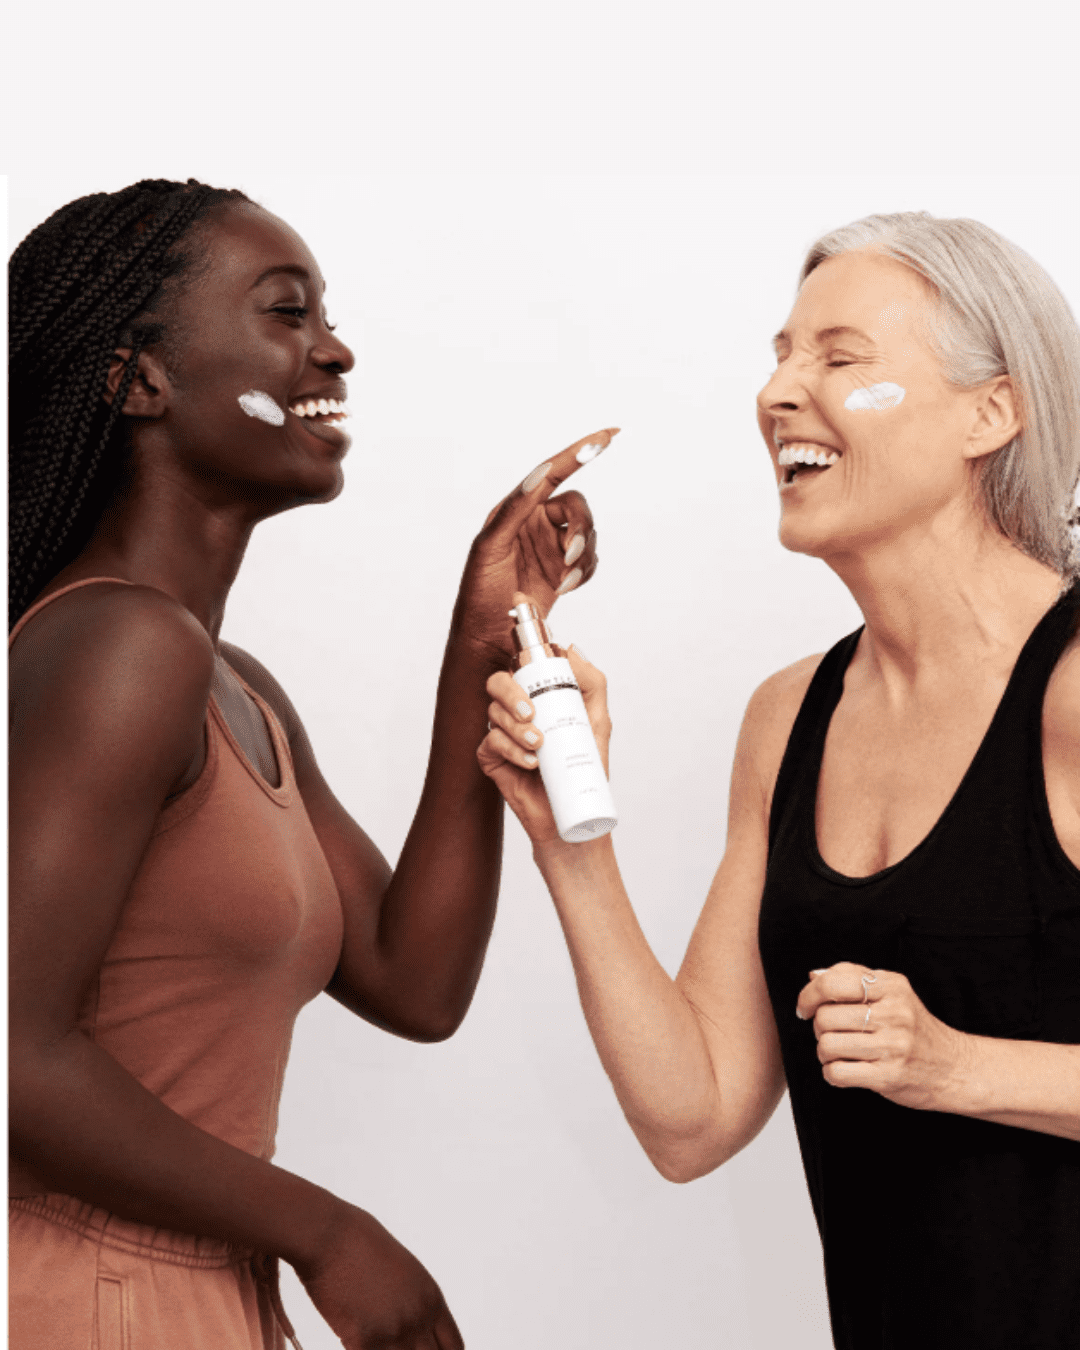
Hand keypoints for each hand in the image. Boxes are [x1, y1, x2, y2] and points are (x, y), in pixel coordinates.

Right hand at [293, 1201, 463, 1349]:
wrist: (329, 1235)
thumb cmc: (358, 1241)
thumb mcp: (403, 1269)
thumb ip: (412, 1299)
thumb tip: (406, 1319)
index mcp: (431, 1298)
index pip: (455, 1346)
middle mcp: (418, 1318)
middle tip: (395, 1346)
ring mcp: (393, 1332)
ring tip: (373, 1341)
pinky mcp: (364, 1341)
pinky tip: (352, 1340)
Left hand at [451, 428, 617, 665]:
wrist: (488, 637)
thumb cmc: (480, 593)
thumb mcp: (491, 546)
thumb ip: (516, 508)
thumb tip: (542, 474)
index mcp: (515, 509)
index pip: (552, 472)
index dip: (579, 452)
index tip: (607, 436)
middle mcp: (534, 522)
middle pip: (578, 507)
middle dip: (581, 530)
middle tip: (569, 556)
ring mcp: (550, 545)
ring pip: (588, 535)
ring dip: (582, 557)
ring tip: (563, 580)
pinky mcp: (562, 569)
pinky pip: (590, 561)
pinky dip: (584, 573)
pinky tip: (565, 587)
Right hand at [477, 622, 611, 846]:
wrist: (573, 813)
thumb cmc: (585, 768)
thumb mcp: (598, 721)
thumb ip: (591, 683)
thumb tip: (571, 649)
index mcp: (540, 697)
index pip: (522, 667)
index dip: (522, 660)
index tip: (533, 663)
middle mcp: (517, 711)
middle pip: (498, 683)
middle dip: (511, 693)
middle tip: (530, 711)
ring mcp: (503, 734)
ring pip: (493, 713)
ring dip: (516, 727)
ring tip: (539, 744)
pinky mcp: (492, 758)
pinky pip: (489, 742)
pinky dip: (510, 749)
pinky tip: (530, 762)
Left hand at [796, 962, 971, 1111]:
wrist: (954, 1067)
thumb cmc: (914, 1027)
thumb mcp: (892, 991)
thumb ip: (853, 977)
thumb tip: (813, 976)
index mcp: (891, 986)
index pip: (833, 983)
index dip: (809, 995)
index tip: (805, 1008)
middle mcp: (894, 1013)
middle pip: (825, 1017)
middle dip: (819, 1027)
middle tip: (832, 1033)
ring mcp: (893, 1046)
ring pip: (827, 1045)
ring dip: (824, 1052)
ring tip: (839, 1052)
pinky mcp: (889, 1076)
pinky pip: (837, 1073)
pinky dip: (832, 1073)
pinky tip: (845, 1069)